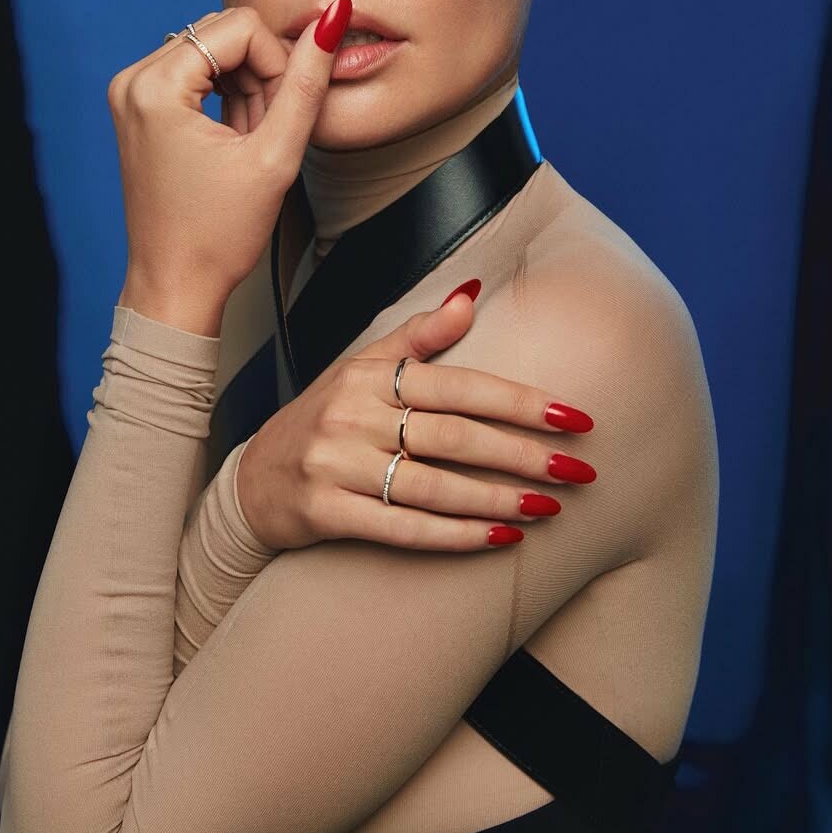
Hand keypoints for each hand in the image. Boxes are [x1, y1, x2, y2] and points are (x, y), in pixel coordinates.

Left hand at [108, 0, 352, 331]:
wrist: (175, 285)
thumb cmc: (218, 235)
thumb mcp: (275, 156)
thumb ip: (306, 84)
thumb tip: (332, 19)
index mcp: (154, 86)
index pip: (240, 27)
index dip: (278, 64)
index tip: (282, 116)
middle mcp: (132, 80)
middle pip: (224, 32)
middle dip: (261, 73)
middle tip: (270, 131)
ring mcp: (131, 93)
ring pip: (213, 50)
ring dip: (247, 85)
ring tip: (253, 141)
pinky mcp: (139, 107)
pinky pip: (195, 71)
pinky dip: (225, 94)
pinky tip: (237, 137)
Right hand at [236, 283, 596, 551]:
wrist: (253, 481)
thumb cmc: (323, 419)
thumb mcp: (362, 367)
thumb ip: (419, 336)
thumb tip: (472, 293)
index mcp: (370, 376)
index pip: (459, 385)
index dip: (520, 402)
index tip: (574, 417)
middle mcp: (353, 415)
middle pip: (454, 436)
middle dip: (523, 455)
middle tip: (577, 470)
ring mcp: (337, 465)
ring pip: (434, 486)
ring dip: (498, 500)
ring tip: (548, 509)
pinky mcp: (326, 512)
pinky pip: (402, 527)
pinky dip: (455, 536)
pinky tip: (499, 539)